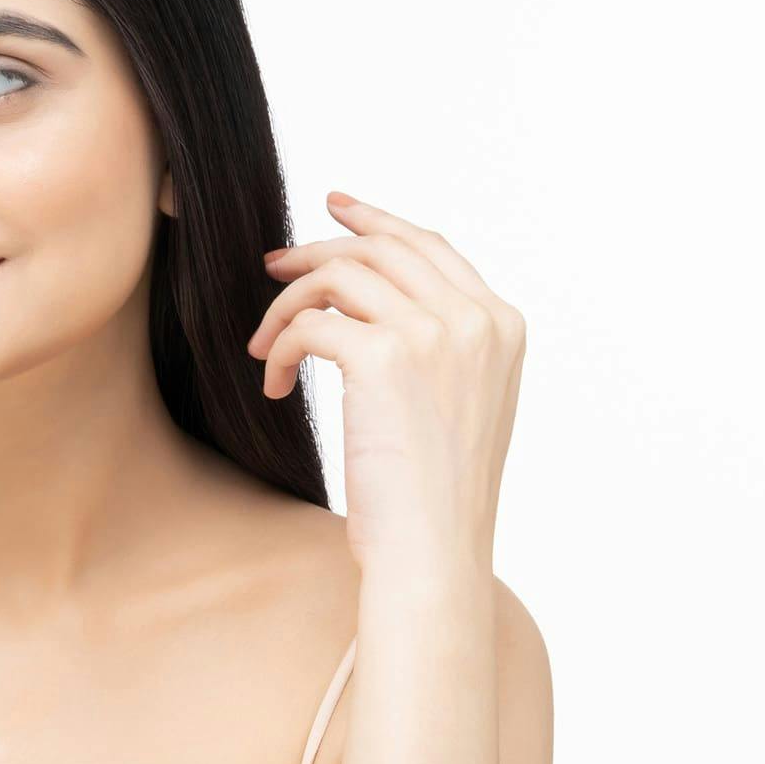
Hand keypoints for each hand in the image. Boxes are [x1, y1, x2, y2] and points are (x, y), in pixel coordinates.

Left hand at [246, 193, 525, 577]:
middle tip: (270, 265)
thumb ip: (437, 349)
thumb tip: (370, 307)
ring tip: (263, 345)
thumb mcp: (455, 409)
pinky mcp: (384, 358)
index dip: (377, 221)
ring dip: (287, 306)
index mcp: (501, 326)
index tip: (333, 209)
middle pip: (381, 248)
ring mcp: (435, 334)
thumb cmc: (432, 500)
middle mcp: (475, 320)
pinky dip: (279, 348)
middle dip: (317, 250)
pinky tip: (272, 383)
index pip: (431, 247)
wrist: (432, 554)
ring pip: (338, 276)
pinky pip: (309, 324)